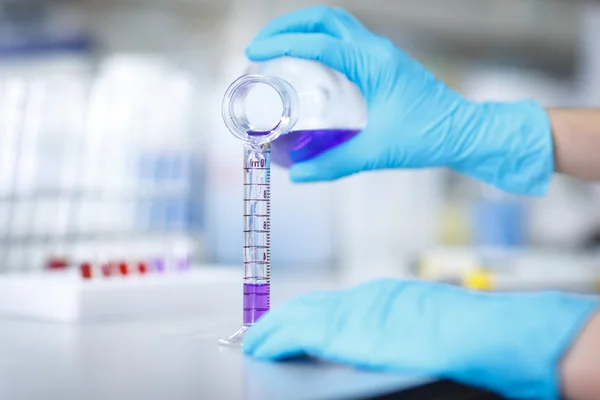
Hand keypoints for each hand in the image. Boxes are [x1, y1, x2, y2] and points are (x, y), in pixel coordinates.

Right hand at [243, 279, 598, 399]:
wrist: (502, 335)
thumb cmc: (455, 361)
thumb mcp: (388, 367)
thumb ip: (346, 355)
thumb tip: (317, 349)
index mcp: (361, 327)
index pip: (303, 328)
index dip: (273, 337)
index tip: (252, 345)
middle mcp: (367, 304)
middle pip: (310, 310)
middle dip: (279, 324)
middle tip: (257, 338)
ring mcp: (383, 295)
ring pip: (330, 302)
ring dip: (301, 316)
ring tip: (284, 330)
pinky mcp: (398, 293)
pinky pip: (351, 300)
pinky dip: (328, 311)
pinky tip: (328, 320)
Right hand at [246, 6, 552, 195]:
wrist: (466, 132)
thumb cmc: (429, 138)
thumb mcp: (378, 153)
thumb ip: (335, 165)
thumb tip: (297, 177)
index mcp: (374, 64)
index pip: (320, 43)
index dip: (282, 44)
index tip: (255, 54)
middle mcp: (377, 50)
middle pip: (324, 19)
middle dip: (287, 25)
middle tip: (259, 45)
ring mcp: (381, 53)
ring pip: (335, 24)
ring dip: (303, 29)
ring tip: (275, 48)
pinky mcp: (383, 62)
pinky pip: (345, 39)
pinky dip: (319, 41)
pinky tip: (306, 64)